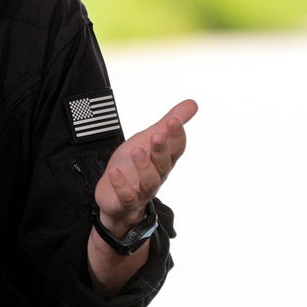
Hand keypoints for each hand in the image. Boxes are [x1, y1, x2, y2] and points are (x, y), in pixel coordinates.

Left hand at [94, 99, 197, 235]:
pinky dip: (121, 185)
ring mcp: (142, 190)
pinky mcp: (126, 202)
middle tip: (158, 135)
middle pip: (164, 164)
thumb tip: (192, 103)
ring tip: (136, 151)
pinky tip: (115, 173)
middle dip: (162, 149)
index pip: (176, 148)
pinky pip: (127, 196)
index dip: (177, 135)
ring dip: (144, 166)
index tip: (174, 120)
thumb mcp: (147, 140)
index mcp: (163, 160)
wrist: (114, 197)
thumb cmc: (133, 166)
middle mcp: (156, 176)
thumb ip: (166, 125)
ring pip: (149, 181)